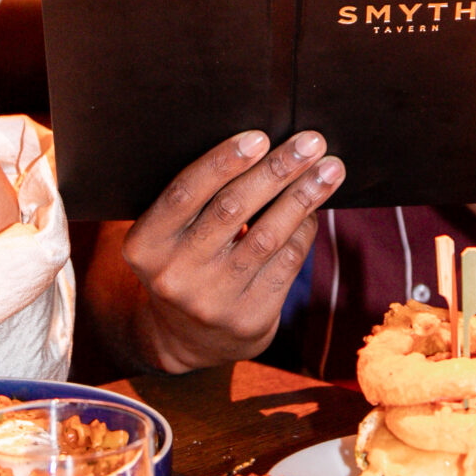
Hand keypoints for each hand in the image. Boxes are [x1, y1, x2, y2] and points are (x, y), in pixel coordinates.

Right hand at [118, 130, 344, 371]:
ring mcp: (213, 301)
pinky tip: (316, 206)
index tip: (260, 136)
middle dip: (276, 170)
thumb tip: (260, 145)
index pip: (184, 193)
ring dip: (303, 196)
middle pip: (231, 210)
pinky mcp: (250, 318)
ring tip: (330, 169)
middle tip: (311, 142)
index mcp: (145, 245)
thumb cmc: (184, 260)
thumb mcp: (168, 234)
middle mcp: (174, 275)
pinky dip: (305, 228)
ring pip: (267, 236)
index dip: (223, 162)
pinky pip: (287, 262)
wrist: (189, 339)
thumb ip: (196, 196)